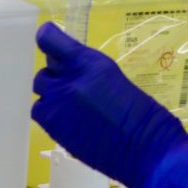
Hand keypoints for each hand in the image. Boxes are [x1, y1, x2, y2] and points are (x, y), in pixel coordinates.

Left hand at [32, 23, 187, 187]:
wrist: (147, 149)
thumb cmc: (145, 113)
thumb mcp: (116, 78)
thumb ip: (89, 72)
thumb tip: (74, 71)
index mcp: (88, 63)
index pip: (49, 41)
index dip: (48, 38)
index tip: (51, 39)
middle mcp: (68, 82)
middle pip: (44, 71)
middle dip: (56, 75)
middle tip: (73, 84)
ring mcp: (58, 109)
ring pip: (40, 94)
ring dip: (52, 96)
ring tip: (71, 105)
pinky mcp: (55, 132)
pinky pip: (42, 115)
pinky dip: (52, 115)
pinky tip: (70, 121)